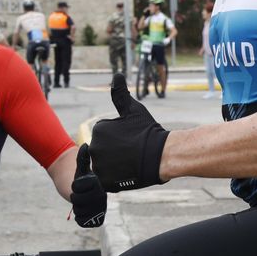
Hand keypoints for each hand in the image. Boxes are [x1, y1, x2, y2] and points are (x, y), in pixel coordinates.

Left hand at [69, 144, 106, 227]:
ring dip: (77, 208)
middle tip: (80, 195)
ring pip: (79, 212)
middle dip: (75, 198)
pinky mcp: (97, 221)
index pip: (77, 189)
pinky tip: (84, 212)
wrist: (88, 194)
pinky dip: (80, 218)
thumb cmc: (83, 179)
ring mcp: (100, 210)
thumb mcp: (82, 168)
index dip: (75, 187)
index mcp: (98, 185)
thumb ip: (82, 157)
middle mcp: (102, 199)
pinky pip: (82, 222)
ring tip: (83, 203)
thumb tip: (86, 145)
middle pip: (77, 201)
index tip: (80, 184)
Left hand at [88, 73, 169, 190]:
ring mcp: (99, 165)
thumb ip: (121, 94)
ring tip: (130, 162)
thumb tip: (116, 75)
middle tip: (132, 152)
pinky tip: (127, 173)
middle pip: (103, 152)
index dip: (119, 139)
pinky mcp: (104, 181)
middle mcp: (94, 147)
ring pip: (105, 166)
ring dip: (115, 166)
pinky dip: (116, 179)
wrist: (162, 155)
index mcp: (98, 130)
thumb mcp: (134, 110)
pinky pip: (107, 180)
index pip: (105, 136)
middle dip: (115, 152)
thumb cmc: (149, 132)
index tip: (131, 139)